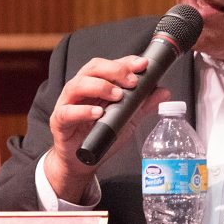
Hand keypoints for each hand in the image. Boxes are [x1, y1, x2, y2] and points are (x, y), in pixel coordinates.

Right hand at [44, 55, 169, 202]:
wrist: (82, 161)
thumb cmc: (100, 134)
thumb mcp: (127, 119)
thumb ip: (142, 105)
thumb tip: (164, 91)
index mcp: (96, 83)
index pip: (110, 65)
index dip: (126, 62)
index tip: (143, 64)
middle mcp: (80, 89)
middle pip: (93, 68)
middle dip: (114, 70)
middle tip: (132, 81)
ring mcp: (67, 103)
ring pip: (77, 85)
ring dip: (100, 87)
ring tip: (118, 95)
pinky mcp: (59, 121)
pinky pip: (67, 112)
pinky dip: (82, 111)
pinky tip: (97, 113)